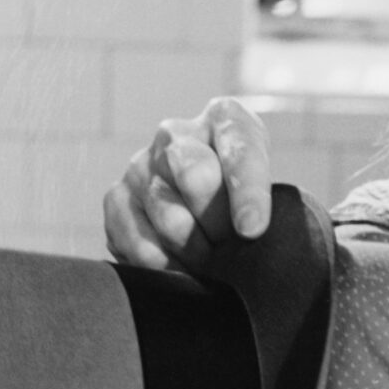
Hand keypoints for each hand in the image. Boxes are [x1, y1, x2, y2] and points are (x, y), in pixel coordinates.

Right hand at [102, 97, 273, 271]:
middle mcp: (178, 134)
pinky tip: (178, 268)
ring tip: (210, 261)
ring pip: (166, 212)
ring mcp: (142, 164)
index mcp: (226, 120)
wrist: (213, 215)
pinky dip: (159, 260)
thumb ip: (266, 203)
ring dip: (193, 248)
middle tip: (229, 246)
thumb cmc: (250, 201)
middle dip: (217, 221)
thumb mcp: (272, 192)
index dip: (247, 192)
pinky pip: (133, 236)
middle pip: (194, 174)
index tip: (251, 230)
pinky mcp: (116, 198)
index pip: (239, 149)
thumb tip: (246, 233)